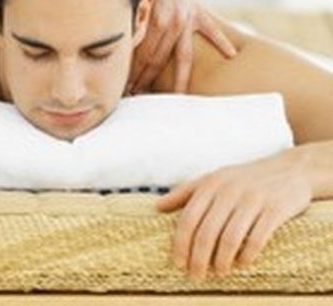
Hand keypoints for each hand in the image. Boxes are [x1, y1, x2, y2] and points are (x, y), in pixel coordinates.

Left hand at [130, 0, 235, 93]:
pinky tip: (231, 55)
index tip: (126, 90)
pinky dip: (222, 42)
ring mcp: (188, 17)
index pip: (142, 56)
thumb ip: (135, 20)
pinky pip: (212, 29)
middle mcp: (172, 22)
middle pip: (158, 60)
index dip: (134, 74)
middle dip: (146, 81)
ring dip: (178, 80)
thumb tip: (124, 42)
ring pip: (183, 56)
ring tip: (176, 99)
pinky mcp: (199, 8)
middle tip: (138, 98)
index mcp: (154, 21)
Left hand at [155, 149, 312, 279]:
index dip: (181, 243)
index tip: (177, 263)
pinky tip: (242, 264)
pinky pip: (257, 238)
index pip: (189, 218)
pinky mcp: (274, 209)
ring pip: (230, 237)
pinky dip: (247, 255)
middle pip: (207, 231)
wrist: (290, 170)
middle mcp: (229, 190)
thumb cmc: (244, 178)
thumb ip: (186, 192)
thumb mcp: (214, 179)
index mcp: (210, 184)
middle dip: (198, 258)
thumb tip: (157, 206)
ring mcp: (252, 199)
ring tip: (219, 272)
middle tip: (195, 276)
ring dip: (222, 261)